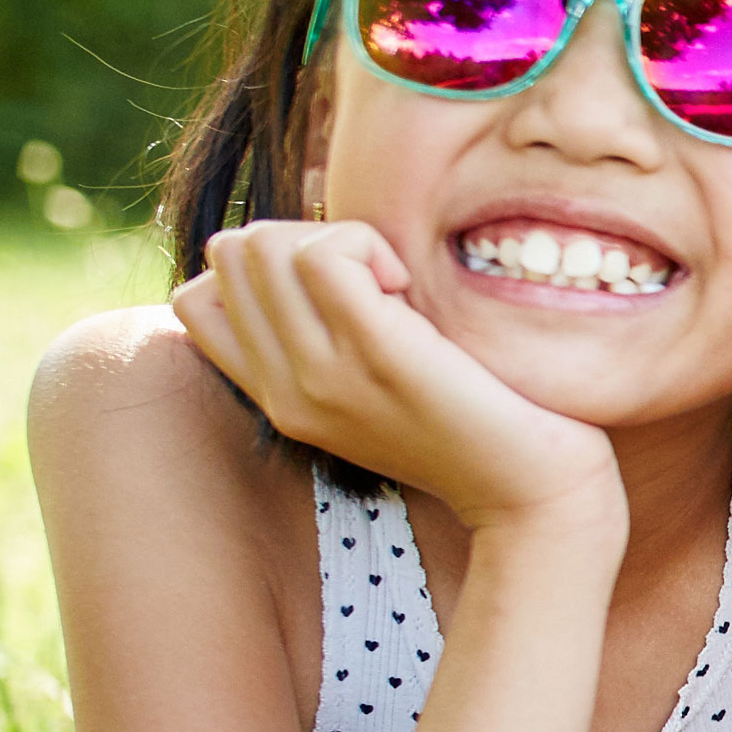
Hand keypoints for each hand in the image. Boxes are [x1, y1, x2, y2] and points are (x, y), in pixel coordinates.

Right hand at [168, 219, 618, 530]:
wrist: (533, 496)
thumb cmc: (479, 426)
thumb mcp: (380, 385)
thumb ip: (333, 339)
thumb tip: (321, 252)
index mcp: (279, 397)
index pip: (198, 297)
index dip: (264, 263)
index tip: (342, 286)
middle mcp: (285, 389)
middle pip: (232, 253)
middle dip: (304, 235)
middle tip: (377, 276)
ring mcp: (322, 375)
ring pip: (265, 246)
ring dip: (338, 236)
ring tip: (396, 283)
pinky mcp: (377, 355)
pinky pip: (325, 257)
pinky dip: (367, 243)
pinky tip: (410, 284)